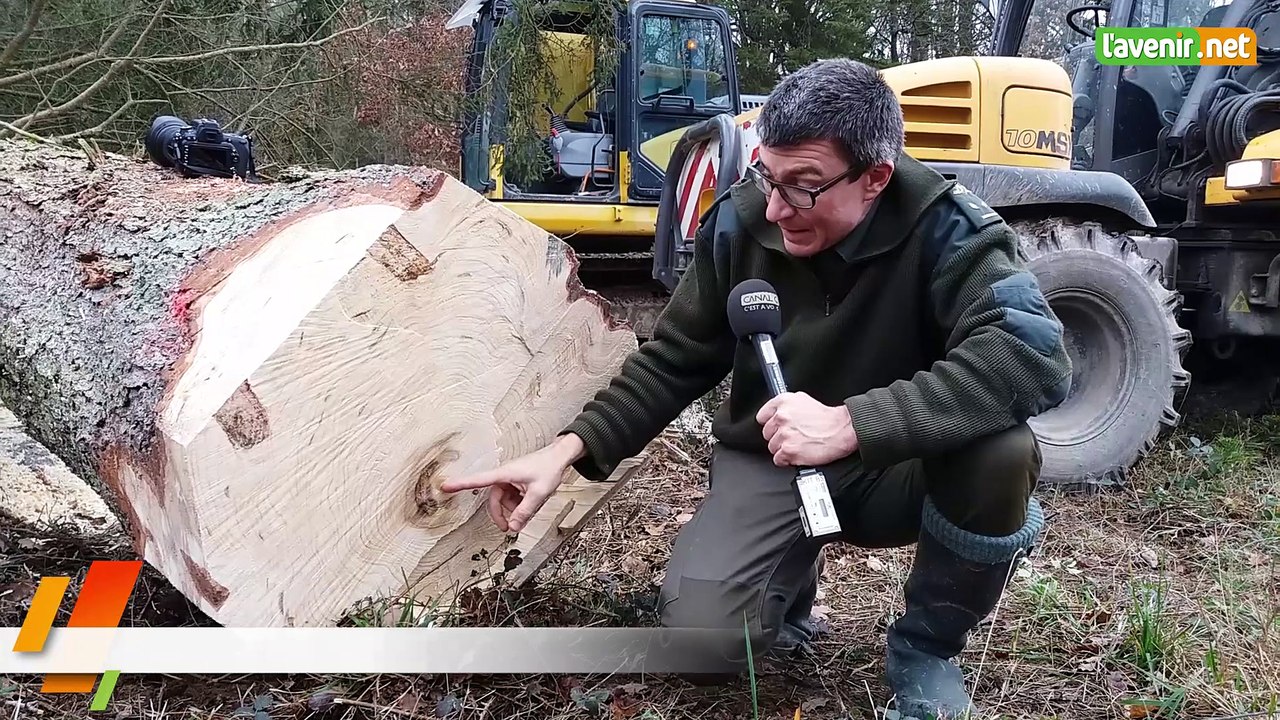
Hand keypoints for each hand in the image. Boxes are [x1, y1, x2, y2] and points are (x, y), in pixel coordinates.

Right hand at [439, 434, 584, 532]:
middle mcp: (504, 476)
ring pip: (505, 501)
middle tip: (509, 528)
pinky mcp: (516, 483)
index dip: (460, 484)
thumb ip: (525, 511)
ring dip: (515, 508)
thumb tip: (513, 526)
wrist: (559, 457)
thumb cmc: (549, 468)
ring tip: (531, 507)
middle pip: (495, 500)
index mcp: (504, 474)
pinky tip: (531, 502)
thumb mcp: (539, 493)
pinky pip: (513, 498)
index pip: (478, 480)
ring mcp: (510, 480)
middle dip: (502, 514)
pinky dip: (520, 504)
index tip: (445, 486)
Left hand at [756, 391, 857, 466]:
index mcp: (784, 402)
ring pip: (772, 447)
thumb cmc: (827, 418)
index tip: (776, 428)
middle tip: (793, 437)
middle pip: (767, 434)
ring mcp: (784, 434)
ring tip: (798, 444)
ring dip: (783, 449)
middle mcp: (782, 417)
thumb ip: (786, 406)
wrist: (842, 430)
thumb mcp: (803, 400)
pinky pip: (778, 459)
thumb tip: (775, 412)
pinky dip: (787, 459)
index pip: (762, 416)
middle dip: (778, 437)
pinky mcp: (788, 450)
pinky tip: (798, 453)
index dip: (770, 424)